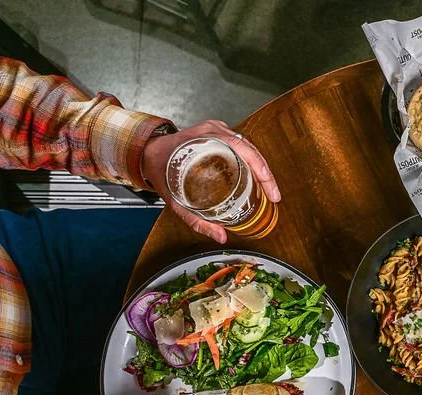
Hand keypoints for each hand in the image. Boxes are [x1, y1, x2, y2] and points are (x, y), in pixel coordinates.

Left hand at [140, 120, 280, 243]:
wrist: (147, 152)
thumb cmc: (160, 171)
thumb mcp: (176, 200)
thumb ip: (197, 221)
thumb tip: (221, 237)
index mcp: (205, 140)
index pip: (243, 149)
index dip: (262, 170)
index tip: (270, 191)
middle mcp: (213, 131)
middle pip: (251, 149)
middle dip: (266, 173)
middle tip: (274, 195)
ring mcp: (217, 130)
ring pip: (248, 147)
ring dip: (260, 167)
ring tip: (267, 188)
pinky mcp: (218, 134)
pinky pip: (241, 146)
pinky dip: (252, 161)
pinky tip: (256, 177)